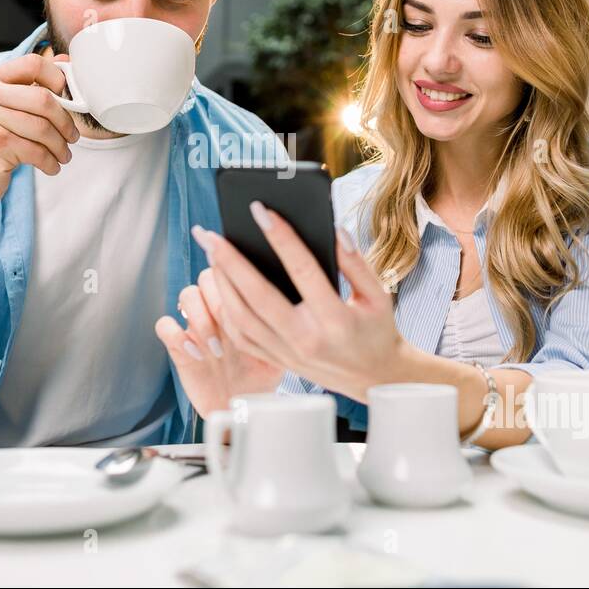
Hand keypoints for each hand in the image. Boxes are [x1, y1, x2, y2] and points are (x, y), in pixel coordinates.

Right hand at [0, 53, 80, 216]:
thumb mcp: (0, 110)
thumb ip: (29, 87)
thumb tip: (66, 62)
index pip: (33, 63)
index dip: (57, 79)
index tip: (67, 99)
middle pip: (43, 98)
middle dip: (65, 121)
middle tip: (71, 137)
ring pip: (43, 127)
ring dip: (60, 146)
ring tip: (62, 155)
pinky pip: (36, 150)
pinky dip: (50, 162)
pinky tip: (50, 167)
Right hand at [154, 268, 284, 415]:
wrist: (241, 408)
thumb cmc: (261, 377)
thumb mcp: (280, 353)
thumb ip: (284, 330)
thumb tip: (297, 306)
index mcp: (240, 305)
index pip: (232, 271)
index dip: (236, 284)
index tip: (249, 307)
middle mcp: (216, 310)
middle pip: (207, 277)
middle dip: (219, 300)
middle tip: (231, 328)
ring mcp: (196, 326)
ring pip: (187, 294)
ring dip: (200, 317)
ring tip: (216, 348)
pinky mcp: (178, 346)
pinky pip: (164, 325)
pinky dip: (176, 334)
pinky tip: (195, 353)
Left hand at [192, 203, 404, 402]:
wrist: (374, 378)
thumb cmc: (376, 330)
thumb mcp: (377, 296)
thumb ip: (356, 262)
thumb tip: (333, 229)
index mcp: (335, 320)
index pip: (302, 271)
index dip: (281, 238)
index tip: (261, 211)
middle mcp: (306, 340)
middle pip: (258, 296)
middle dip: (231, 261)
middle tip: (210, 233)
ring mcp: (287, 354)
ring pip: (241, 317)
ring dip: (222, 283)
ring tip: (211, 253)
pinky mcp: (276, 361)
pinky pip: (241, 336)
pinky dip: (226, 309)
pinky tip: (221, 284)